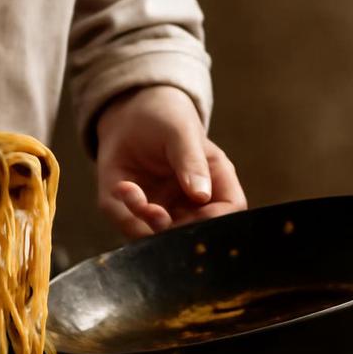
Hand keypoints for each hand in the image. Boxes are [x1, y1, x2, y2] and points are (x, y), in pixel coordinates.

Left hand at [95, 85, 245, 238]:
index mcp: (215, 182)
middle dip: (172, 229)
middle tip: (152, 210)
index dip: (216, 222)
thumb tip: (201, 195)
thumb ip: (191, 162)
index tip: (195, 216)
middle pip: (193, 234)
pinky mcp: (136, 213)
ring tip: (129, 189)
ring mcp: (165, 211)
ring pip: (159, 237)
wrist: (130, 116)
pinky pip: (131, 227)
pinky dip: (124, 212)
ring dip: (143, 221)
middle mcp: (192, 204)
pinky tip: (122, 186)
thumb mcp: (181, 132)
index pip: (230, 213)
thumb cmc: (165, 119)